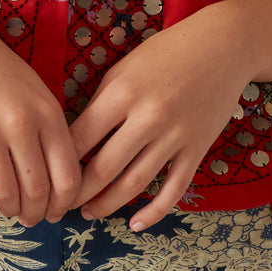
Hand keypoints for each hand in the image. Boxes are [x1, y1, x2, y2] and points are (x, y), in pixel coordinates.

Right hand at [0, 26, 81, 230]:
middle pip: (38, 191)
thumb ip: (50, 131)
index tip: (55, 212)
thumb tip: (58, 183)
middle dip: (36, 214)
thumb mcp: (37, 92)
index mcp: (47, 112)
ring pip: (6, 194)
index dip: (63, 204)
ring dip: (11, 212)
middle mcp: (21, 124)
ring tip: (10, 212)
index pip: (67, 176)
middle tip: (31, 218)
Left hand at [68, 4, 252, 230]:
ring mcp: (174, 136)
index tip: (49, 174)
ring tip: (89, 213)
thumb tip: (79, 138)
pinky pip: (173, 190)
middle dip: (79, 193)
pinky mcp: (197, 149)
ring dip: (108, 204)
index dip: (61, 161)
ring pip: (134, 184)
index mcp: (122, 93)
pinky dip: (153, 212)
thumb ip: (103, 102)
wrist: (221, 46)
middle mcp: (147, 118)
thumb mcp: (125, 68)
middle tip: (63, 204)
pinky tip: (136, 224)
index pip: (82, 138)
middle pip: (103, 168)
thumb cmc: (167, 51)